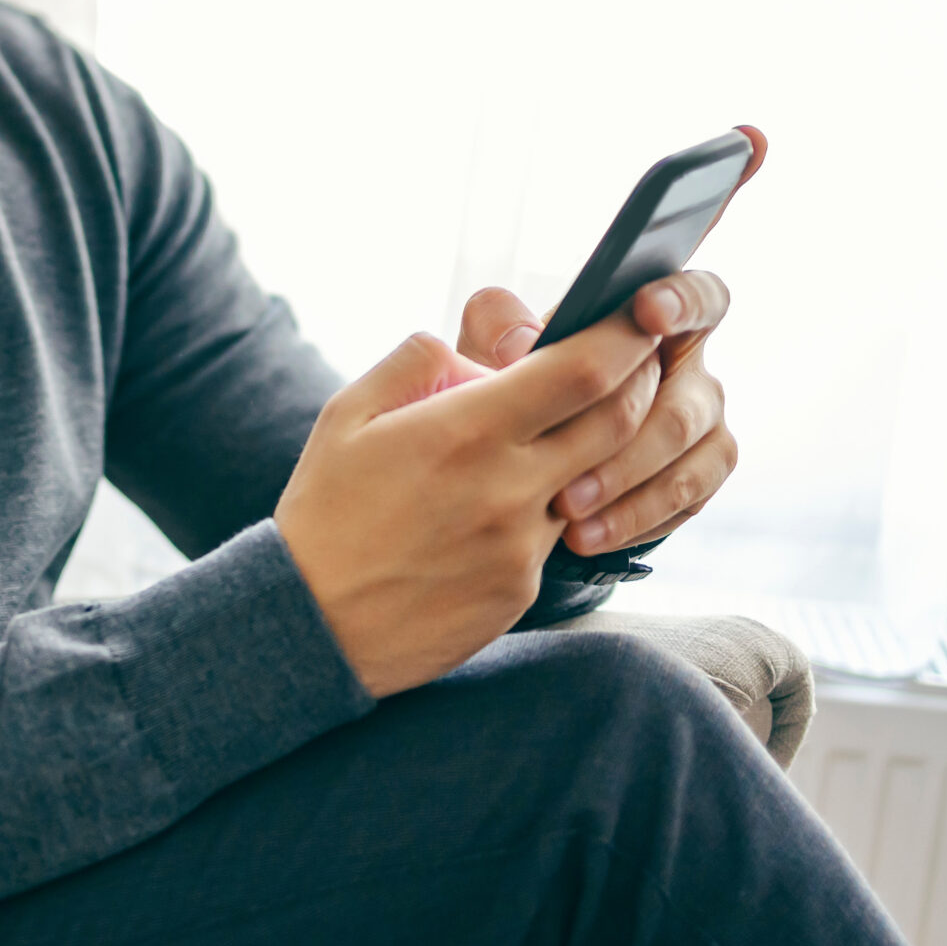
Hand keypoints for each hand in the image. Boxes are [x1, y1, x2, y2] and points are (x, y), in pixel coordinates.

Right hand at [273, 316, 663, 697]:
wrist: (309, 627)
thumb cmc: (324, 511)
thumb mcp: (348, 413)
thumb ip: (415, 362)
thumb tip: (471, 353)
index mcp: (467, 431)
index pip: (583, 371)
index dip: (623, 337)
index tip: (635, 318)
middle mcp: (508, 488)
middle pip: (619, 422)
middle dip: (636, 385)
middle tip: (630, 365)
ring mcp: (521, 546)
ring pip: (591, 482)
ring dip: (586, 453)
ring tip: (533, 445)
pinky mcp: (520, 591)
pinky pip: (554, 536)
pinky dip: (542, 509)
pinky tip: (489, 513)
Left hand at [459, 273, 736, 553]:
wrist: (512, 453)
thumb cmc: (508, 379)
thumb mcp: (488, 344)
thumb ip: (499, 324)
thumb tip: (521, 343)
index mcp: (654, 321)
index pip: (699, 296)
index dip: (683, 300)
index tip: (647, 313)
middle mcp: (691, 371)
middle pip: (686, 401)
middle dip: (626, 439)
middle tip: (569, 473)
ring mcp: (703, 426)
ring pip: (688, 457)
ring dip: (627, 489)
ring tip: (568, 518)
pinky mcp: (700, 478)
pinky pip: (687, 500)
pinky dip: (635, 519)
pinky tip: (588, 536)